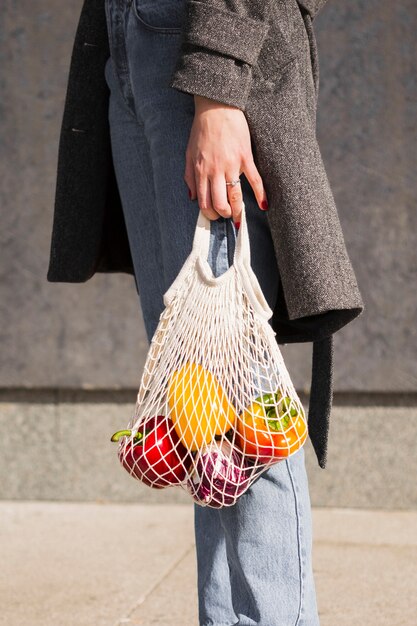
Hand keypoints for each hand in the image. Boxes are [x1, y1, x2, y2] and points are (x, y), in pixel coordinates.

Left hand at [184, 95, 268, 225]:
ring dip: (238, 211)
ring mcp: (232, 165)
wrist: (217, 107)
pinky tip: (264, 205)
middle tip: (226, 215)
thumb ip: (189, 177)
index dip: (209, 213)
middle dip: (223, 215)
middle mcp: (215, 171)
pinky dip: (260, 194)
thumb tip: (192, 197)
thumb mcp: (189, 154)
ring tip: (239, 216)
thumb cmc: (202, 130)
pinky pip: (254, 180)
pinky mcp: (246, 157)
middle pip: (220, 204)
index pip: (204, 202)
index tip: (213, 215)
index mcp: (201, 171)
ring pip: (236, 196)